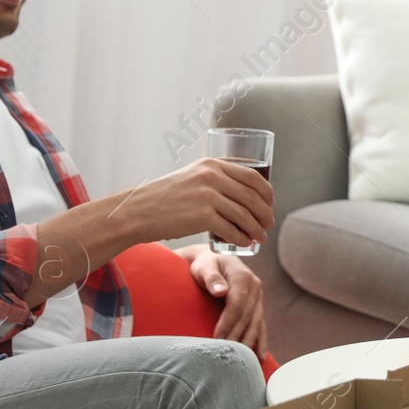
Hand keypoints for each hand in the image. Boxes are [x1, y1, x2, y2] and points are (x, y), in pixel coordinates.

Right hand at [128, 158, 273, 247]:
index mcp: (212, 164)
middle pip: (252, 196)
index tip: (270, 203)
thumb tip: (243, 191)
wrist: (138, 211)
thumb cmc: (165, 198)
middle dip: (265, 212)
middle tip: (268, 223)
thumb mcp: (191, 176)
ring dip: (257, 228)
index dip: (266, 192)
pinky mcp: (202, 216)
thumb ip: (214, 177)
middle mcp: (212, 177)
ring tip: (260, 237)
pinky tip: (245, 243)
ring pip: (244, 214)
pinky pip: (232, 229)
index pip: (252, 176)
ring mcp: (207, 196)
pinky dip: (242, 238)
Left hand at [180, 245, 268, 357]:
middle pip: (247, 317)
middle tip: (225, 355)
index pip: (237, 304)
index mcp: (243, 277)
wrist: (213, 259)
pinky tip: (260, 357)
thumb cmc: (205, 265)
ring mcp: (258, 297)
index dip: (228, 323)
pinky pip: (260, 325)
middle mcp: (255, 286)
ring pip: (256, 323)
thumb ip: (211, 278)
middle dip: (236, 337)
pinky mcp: (257, 305)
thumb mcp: (204, 267)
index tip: (216, 338)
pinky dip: (261, 341)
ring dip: (249, 343)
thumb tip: (221, 291)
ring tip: (242, 361)